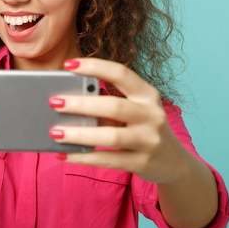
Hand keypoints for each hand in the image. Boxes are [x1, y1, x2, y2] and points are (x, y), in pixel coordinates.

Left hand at [48, 58, 189, 184]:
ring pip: (111, 136)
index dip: (95, 67)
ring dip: (79, 133)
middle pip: (114, 106)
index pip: (121, 74)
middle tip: (54, 102)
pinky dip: (83, 157)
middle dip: (81, 104)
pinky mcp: (142, 163)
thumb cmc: (142, 129)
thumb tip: (67, 101)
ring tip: (55, 132)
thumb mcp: (133, 111)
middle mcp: (152, 115)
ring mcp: (149, 140)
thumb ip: (107, 104)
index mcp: (148, 94)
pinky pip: (108, 160)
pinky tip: (64, 154)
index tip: (69, 64)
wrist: (174, 163)